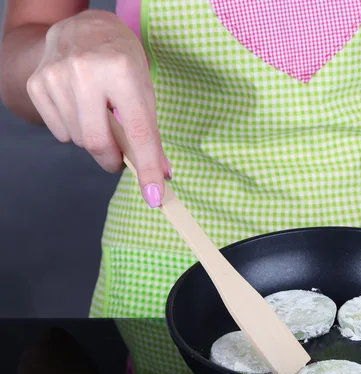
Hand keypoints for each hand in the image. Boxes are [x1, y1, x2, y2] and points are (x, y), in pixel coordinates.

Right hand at [26, 9, 169, 207]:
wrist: (84, 28)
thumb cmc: (122, 61)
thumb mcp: (145, 88)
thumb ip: (150, 132)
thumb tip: (161, 175)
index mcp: (121, 70)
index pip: (138, 131)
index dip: (148, 167)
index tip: (155, 195)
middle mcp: (84, 71)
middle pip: (98, 143)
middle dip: (113, 160)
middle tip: (121, 160)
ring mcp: (55, 76)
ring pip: (79, 140)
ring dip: (95, 141)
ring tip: (100, 115)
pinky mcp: (37, 84)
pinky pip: (61, 133)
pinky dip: (75, 131)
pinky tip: (80, 108)